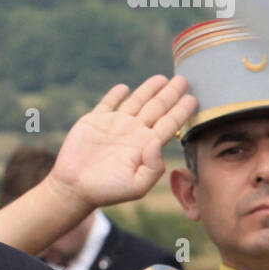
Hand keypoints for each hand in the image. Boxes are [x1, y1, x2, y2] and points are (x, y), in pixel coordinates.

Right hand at [46, 75, 196, 209]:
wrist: (75, 188)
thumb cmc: (107, 191)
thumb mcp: (137, 186)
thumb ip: (153, 167)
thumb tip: (156, 141)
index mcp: (146, 146)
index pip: (169, 123)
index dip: (182, 110)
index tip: (193, 98)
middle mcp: (133, 132)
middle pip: (157, 107)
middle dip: (171, 93)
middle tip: (184, 79)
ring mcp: (114, 125)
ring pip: (136, 101)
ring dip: (149, 89)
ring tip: (162, 78)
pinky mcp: (94, 121)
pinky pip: (108, 103)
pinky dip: (115, 94)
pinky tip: (124, 87)